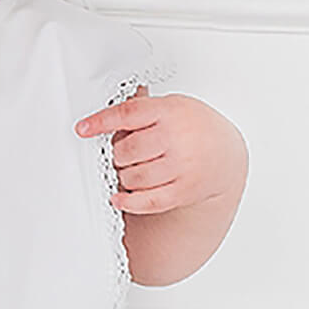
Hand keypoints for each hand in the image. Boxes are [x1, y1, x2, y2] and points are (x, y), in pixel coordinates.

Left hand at [74, 87, 247, 214]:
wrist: (225, 153)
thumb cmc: (193, 127)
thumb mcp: (172, 106)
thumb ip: (142, 110)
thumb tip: (104, 116)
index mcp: (171, 111)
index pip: (128, 114)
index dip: (101, 122)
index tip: (83, 129)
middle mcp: (177, 138)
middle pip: (127, 150)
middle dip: (118, 154)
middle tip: (122, 154)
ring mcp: (182, 166)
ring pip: (134, 176)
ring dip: (124, 175)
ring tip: (132, 169)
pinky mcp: (184, 190)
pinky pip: (149, 201)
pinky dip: (129, 201)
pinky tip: (119, 198)